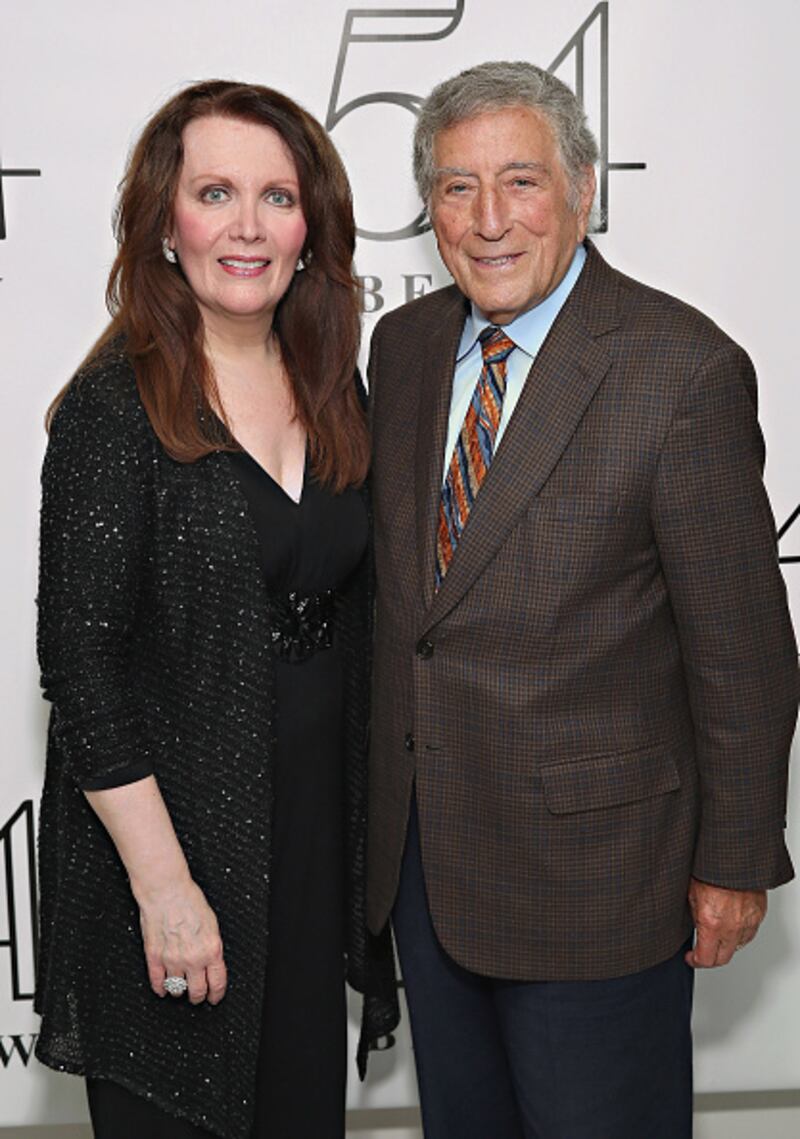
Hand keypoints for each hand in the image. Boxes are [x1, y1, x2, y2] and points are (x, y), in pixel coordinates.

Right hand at [138, 877, 227, 1004]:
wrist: (167, 891)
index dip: (216, 994)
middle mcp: (193, 958)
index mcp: (211, 949)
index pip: (217, 983)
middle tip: (198, 996)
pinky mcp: (154, 957)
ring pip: (177, 989)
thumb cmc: (190, 901)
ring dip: (179, 991)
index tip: (214, 998)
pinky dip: (160, 988)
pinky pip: (157, 982)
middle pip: (197, 991)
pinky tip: (163, 988)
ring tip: (181, 988)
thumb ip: (212, 946)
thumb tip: (212, 962)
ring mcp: (172, 960)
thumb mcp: (212, 924)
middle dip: (199, 996)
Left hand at [685, 877, 766, 967]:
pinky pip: (748, 934)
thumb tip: (691, 929)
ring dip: (725, 945)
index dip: (695, 961)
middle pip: (722, 959)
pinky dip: (739, 934)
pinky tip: (730, 926)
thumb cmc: (708, 870)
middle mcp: (731, 927)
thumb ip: (693, 917)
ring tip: (715, 936)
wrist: (730, 857)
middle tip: (701, 952)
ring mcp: (746, 922)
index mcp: (711, 924)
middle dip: (710, 958)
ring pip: (737, 946)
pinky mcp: (757, 915)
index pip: (706, 959)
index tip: (691, 957)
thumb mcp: (690, 895)